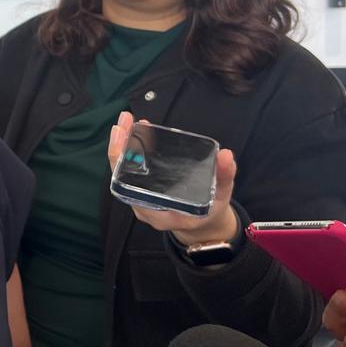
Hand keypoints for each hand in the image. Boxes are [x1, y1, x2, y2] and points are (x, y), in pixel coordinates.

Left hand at [109, 112, 239, 246]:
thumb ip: (224, 176)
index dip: (128, 169)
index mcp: (163, 215)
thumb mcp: (222, 196)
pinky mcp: (140, 192)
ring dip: (121, 147)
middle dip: (120, 151)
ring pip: (123, 174)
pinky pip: (129, 172)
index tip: (128, 145)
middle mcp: (146, 209)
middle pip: (123, 180)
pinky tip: (134, 131)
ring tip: (125, 122)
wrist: (201, 224)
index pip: (135, 193)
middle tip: (123, 124)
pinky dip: (129, 151)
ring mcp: (140, 201)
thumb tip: (226, 155)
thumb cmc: (210, 210)